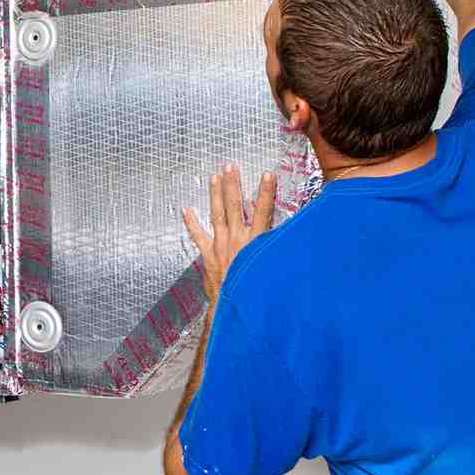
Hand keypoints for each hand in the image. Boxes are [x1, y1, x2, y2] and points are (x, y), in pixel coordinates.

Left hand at [182, 165, 276, 303]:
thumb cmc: (256, 291)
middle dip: (233, 184)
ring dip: (215, 194)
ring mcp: (220, 245)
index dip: (266, 192)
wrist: (233, 309)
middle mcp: (237, 240)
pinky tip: (186, 210)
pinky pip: (198, 236)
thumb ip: (277, 250)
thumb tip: (288, 239)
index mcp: (255, 242)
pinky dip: (191, 223)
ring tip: (214, 177)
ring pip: (217, 214)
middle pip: (235, 206)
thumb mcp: (273, 269)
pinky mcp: (208, 255)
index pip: (263, 211)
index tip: (268, 174)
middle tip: (230, 166)